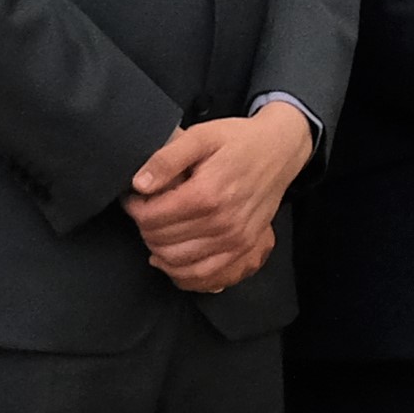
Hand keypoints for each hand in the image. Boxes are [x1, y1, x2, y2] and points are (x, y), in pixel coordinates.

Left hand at [131, 103, 314, 292]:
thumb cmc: (239, 141)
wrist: (279, 151)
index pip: (151, 217)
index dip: (134, 207)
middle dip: (144, 226)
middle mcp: (223, 223)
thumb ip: (166, 159)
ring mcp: (236, 240)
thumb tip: (139, 184)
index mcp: (208, 194)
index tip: (135, 196)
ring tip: (157, 230)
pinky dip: (180, 273)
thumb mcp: (201, 136)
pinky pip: (203, 276)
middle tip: (147, 210)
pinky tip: (171, 259)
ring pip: (176, 261)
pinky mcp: (244, 249)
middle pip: (160, 240)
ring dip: (157, 248)